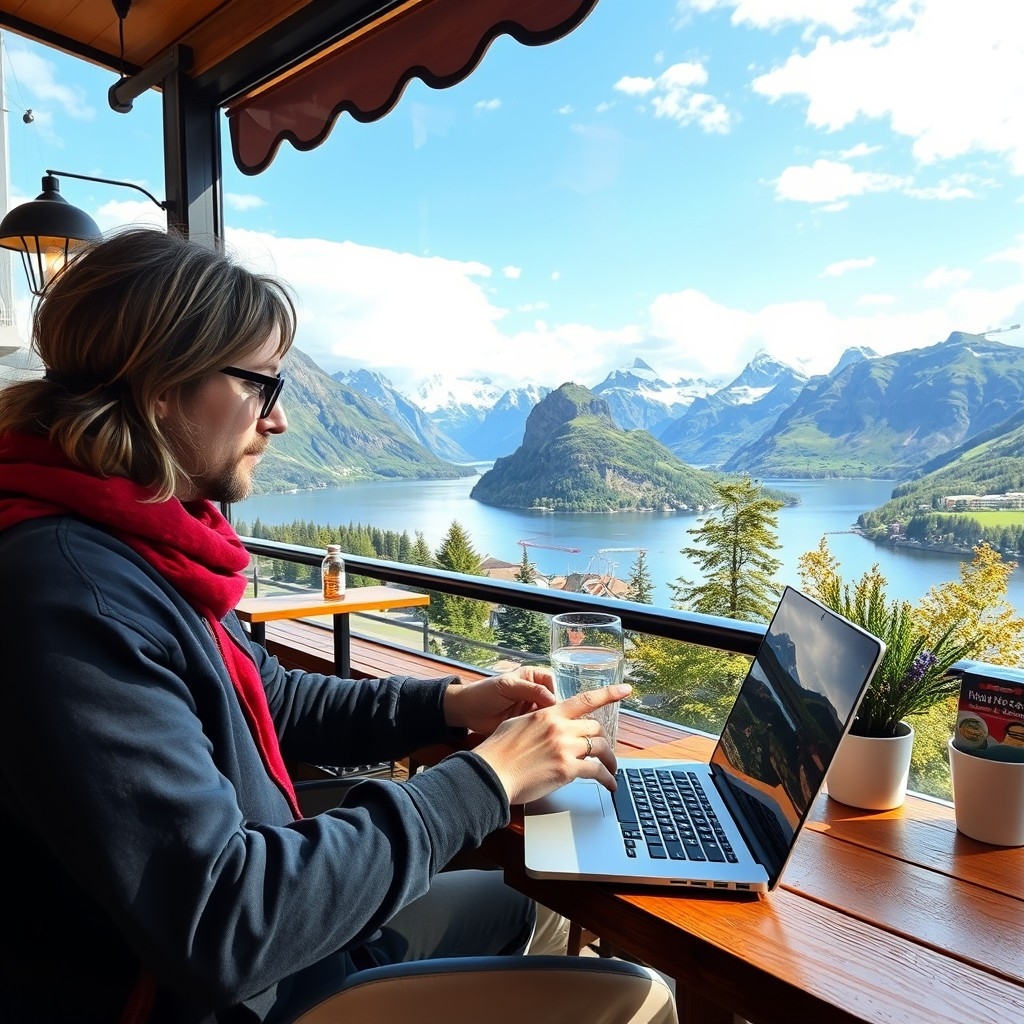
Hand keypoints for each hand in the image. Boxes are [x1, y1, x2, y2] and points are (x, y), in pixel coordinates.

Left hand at [443, 667, 556, 735]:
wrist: (466, 712)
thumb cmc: (485, 692)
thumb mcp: (507, 686)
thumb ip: (530, 690)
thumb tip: (554, 699)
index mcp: (534, 677)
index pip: (557, 683)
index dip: (562, 695)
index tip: (566, 710)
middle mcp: (537, 692)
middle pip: (558, 701)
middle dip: (561, 712)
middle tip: (565, 725)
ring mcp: (533, 710)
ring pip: (552, 716)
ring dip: (555, 724)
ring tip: (559, 734)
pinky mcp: (528, 725)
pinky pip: (542, 728)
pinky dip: (546, 733)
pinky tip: (550, 740)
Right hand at [471, 683, 631, 804]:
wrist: (491, 773)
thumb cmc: (498, 752)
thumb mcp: (517, 724)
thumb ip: (537, 721)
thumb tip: (544, 724)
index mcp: (549, 713)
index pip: (585, 699)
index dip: (608, 694)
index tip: (625, 690)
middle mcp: (560, 727)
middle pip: (595, 728)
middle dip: (602, 740)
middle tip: (604, 751)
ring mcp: (565, 748)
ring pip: (600, 748)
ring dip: (609, 760)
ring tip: (611, 770)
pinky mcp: (567, 769)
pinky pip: (596, 772)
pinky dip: (607, 779)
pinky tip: (610, 785)